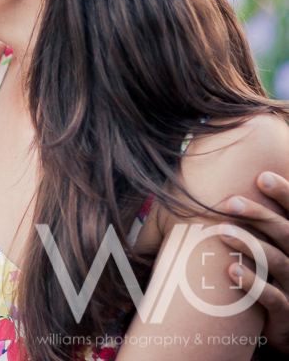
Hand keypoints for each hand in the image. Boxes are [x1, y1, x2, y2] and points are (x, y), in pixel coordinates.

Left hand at [218, 171, 288, 354]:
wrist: (285, 325)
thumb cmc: (269, 280)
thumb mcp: (266, 250)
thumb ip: (252, 225)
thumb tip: (218, 194)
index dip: (285, 194)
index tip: (262, 176)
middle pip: (286, 233)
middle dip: (259, 214)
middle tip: (229, 202)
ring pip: (279, 262)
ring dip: (250, 245)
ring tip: (221, 231)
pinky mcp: (287, 315)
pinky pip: (273, 299)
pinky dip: (253, 284)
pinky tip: (231, 270)